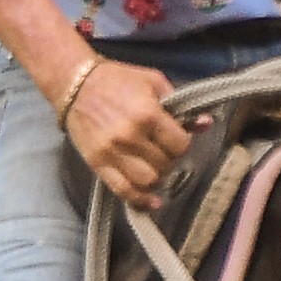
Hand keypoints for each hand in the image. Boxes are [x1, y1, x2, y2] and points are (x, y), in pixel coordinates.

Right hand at [56, 58, 189, 210]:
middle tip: (162, 151)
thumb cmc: (117, 79)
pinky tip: (150, 201)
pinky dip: (139, 200)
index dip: (182, 144)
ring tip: (153, 167)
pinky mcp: (98, 163)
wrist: (75, 83)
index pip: (180, 145)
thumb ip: (180, 104)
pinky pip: (123, 190)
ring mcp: (112, 152)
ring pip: (148, 182)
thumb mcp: (153, 81)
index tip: (176, 139)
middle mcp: (130, 136)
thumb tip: (205, 123)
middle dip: (168, 159)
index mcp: (147, 114)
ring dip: (156, 178)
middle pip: (165, 165)